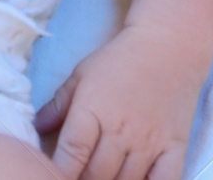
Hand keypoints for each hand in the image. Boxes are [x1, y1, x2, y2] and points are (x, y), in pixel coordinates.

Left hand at [35, 24, 203, 179]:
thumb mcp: (82, 75)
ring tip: (102, 178)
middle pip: (96, 176)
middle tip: (77, 177)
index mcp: (93, 112)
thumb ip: (59, 105)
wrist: (169, 45)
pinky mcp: (175, 147)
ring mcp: (150, 142)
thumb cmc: (121, 59)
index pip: (71, 155)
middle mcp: (121, 131)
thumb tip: (37, 128)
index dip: (59, 172)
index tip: (50, 175)